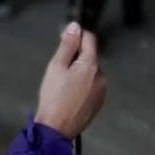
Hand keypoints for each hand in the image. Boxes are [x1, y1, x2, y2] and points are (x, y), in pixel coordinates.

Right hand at [35, 23, 105, 137]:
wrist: (57, 128)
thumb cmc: (54, 96)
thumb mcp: (56, 66)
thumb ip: (67, 45)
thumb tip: (75, 27)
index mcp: (91, 65)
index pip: (89, 39)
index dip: (76, 36)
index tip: (63, 40)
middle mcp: (101, 76)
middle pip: (89, 56)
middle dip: (75, 57)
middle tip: (57, 68)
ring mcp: (101, 91)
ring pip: (90, 72)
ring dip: (78, 71)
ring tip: (62, 84)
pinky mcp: (98, 102)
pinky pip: (91, 85)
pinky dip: (81, 84)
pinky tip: (68, 93)